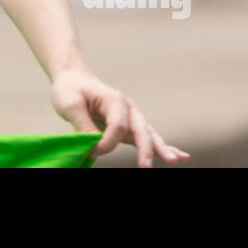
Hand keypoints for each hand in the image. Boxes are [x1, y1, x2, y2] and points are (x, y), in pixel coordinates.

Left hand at [51, 68, 189, 166]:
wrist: (74, 80)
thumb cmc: (70, 90)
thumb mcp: (69, 104)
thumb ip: (83, 125)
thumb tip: (95, 146)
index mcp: (113, 100)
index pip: (117, 126)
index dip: (106, 142)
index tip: (91, 151)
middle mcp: (127, 108)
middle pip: (140, 130)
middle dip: (145, 149)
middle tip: (146, 167)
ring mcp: (131, 117)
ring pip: (149, 135)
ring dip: (162, 148)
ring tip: (177, 160)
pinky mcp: (129, 127)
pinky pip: (147, 138)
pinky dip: (161, 147)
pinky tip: (177, 156)